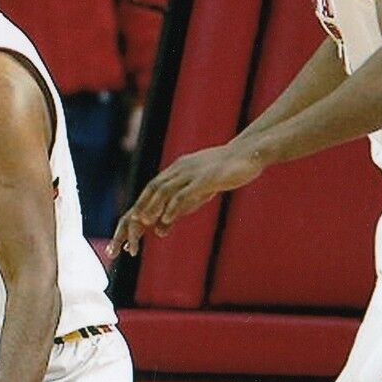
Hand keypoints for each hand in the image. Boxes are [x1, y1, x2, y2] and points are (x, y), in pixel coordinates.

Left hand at [109, 142, 263, 257]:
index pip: (151, 188)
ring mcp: (192, 172)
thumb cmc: (226, 172)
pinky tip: (165, 220)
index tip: (130, 224)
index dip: (139, 206)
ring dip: (152, 208)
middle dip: (139, 209)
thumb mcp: (199, 192)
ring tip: (142, 224)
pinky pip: (186, 192)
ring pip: (164, 190)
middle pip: (152, 189)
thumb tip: (160, 229)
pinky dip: (173, 206)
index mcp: (177, 170)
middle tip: (131, 227)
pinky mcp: (206, 178)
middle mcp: (180, 169)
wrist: (251, 152)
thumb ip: (180, 208)